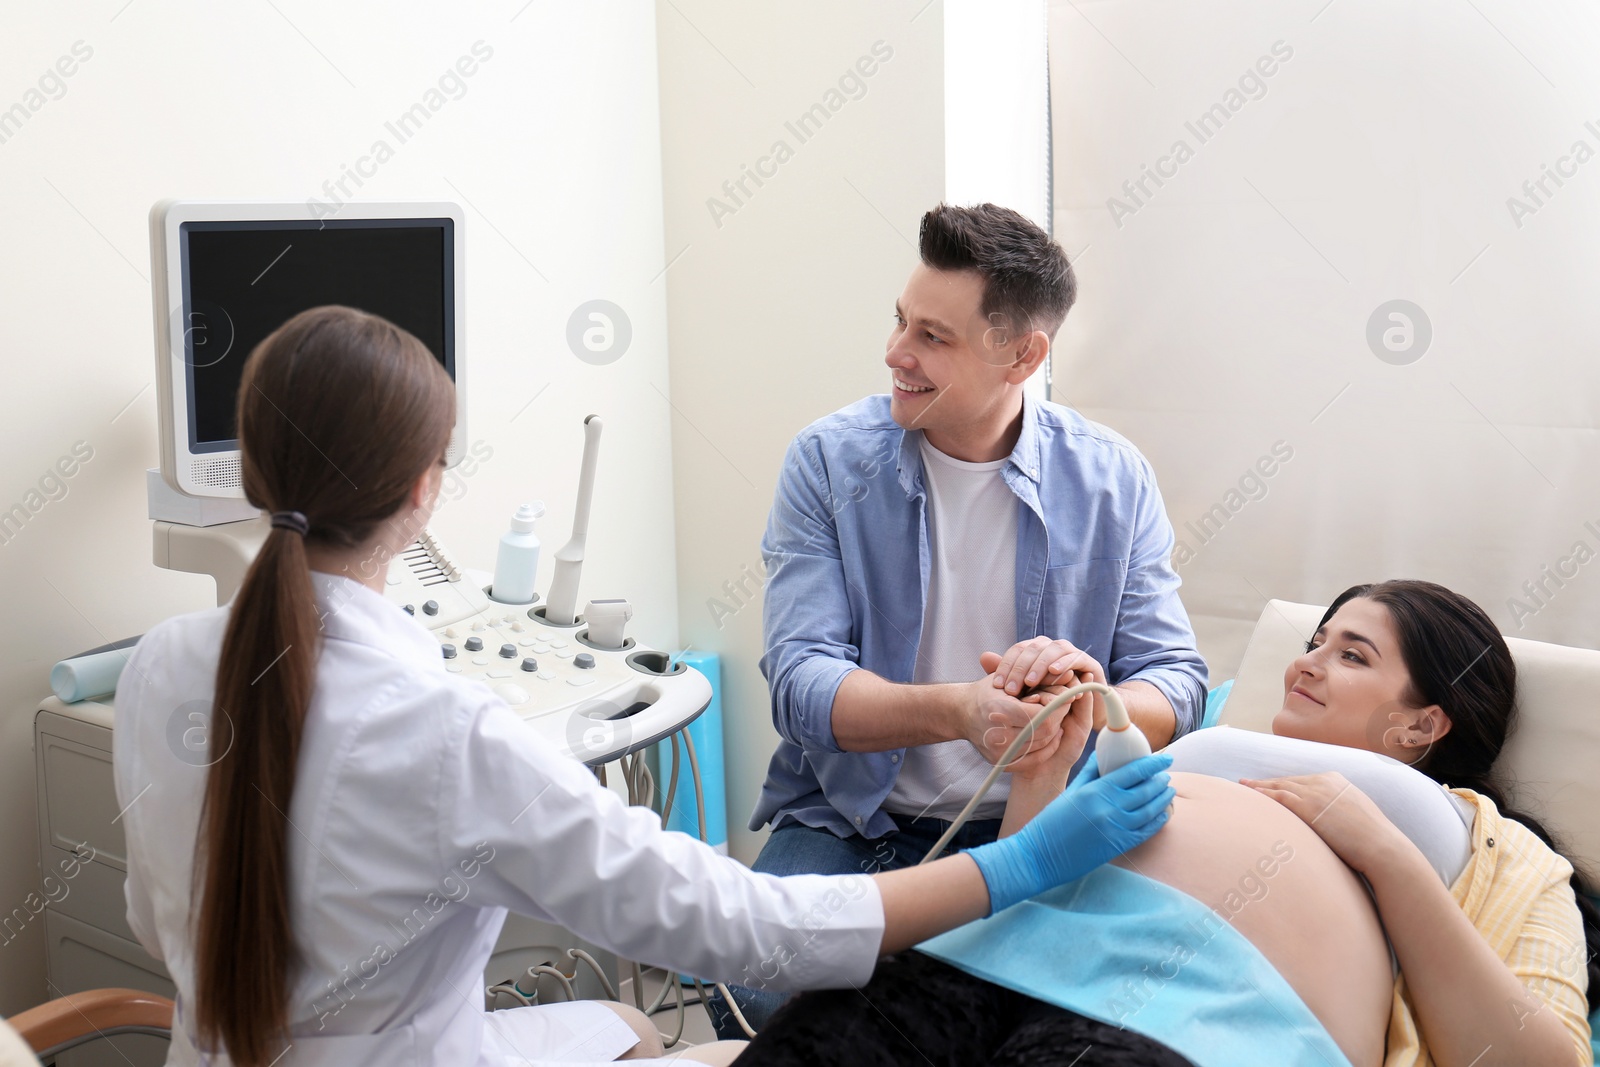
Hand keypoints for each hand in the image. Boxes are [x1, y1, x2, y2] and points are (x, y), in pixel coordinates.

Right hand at [955, 674, 1060, 766]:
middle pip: (1045, 732)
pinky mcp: (1001, 762)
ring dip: (1054, 731)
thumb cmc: (987, 691)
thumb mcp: (1009, 678)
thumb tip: (1072, 675)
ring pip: (1042, 745)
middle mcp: (998, 734)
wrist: (961, 713)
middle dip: (1058, 718)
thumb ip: (1039, 679)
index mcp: (999, 710)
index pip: (1042, 716)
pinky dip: (1047, 748)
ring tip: (1055, 718)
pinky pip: (1034, 759)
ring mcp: (999, 752)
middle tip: (1062, 707)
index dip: (1058, 707)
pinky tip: (1051, 735)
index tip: (1064, 697)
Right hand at [968, 752, 1174, 913]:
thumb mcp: (1071, 792)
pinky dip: (1158, 821)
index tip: (1165, 758)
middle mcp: (1109, 808)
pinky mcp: (1118, 846)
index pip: (1134, 771)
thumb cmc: (1052, 822)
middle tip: (1166, 775)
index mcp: (1097, 790)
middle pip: (1146, 790)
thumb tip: (1103, 754)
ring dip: (1163, 800)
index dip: (1153, 764)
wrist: (1040, 855)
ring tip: (1168, 791)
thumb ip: (1091, 772)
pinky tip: (1163, 814)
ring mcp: (1116, 828)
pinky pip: (1145, 831)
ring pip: (1150, 811)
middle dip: (1160, 781)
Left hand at [988, 638, 1107, 728]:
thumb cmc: (1048, 701)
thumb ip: (1007, 675)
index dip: (1006, 665)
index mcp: (1035, 651)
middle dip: (1020, 668)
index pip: (1017, 650)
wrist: (1080, 713)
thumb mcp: (1025, 692)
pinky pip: (1076, 657)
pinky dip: (1064, 662)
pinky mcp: (1088, 663)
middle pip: (1033, 649)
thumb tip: (983, 657)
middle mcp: (1051, 648)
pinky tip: (1053, 672)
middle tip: (1011, 688)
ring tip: (1030, 682)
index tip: (997, 685)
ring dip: (1040, 664)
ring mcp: (1071, 653)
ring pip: (1054, 649)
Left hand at [1240, 772, 1409, 875]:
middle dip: (1267, 782)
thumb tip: (1329, 820)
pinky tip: (1251, 795)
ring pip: (1280, 786)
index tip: (1269, 785)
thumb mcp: (1356, 814)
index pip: (1302, 780)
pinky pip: (1280, 797)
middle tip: (1247, 782)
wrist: (1382, 848)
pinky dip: (1264, 794)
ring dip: (1259, 786)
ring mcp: (1316, 792)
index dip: (1283, 783)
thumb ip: (1339, 810)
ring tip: (1242, 786)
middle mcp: (1324, 781)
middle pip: (1287, 780)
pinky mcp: (1309, 807)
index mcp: (1336, 780)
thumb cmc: (1372, 839)